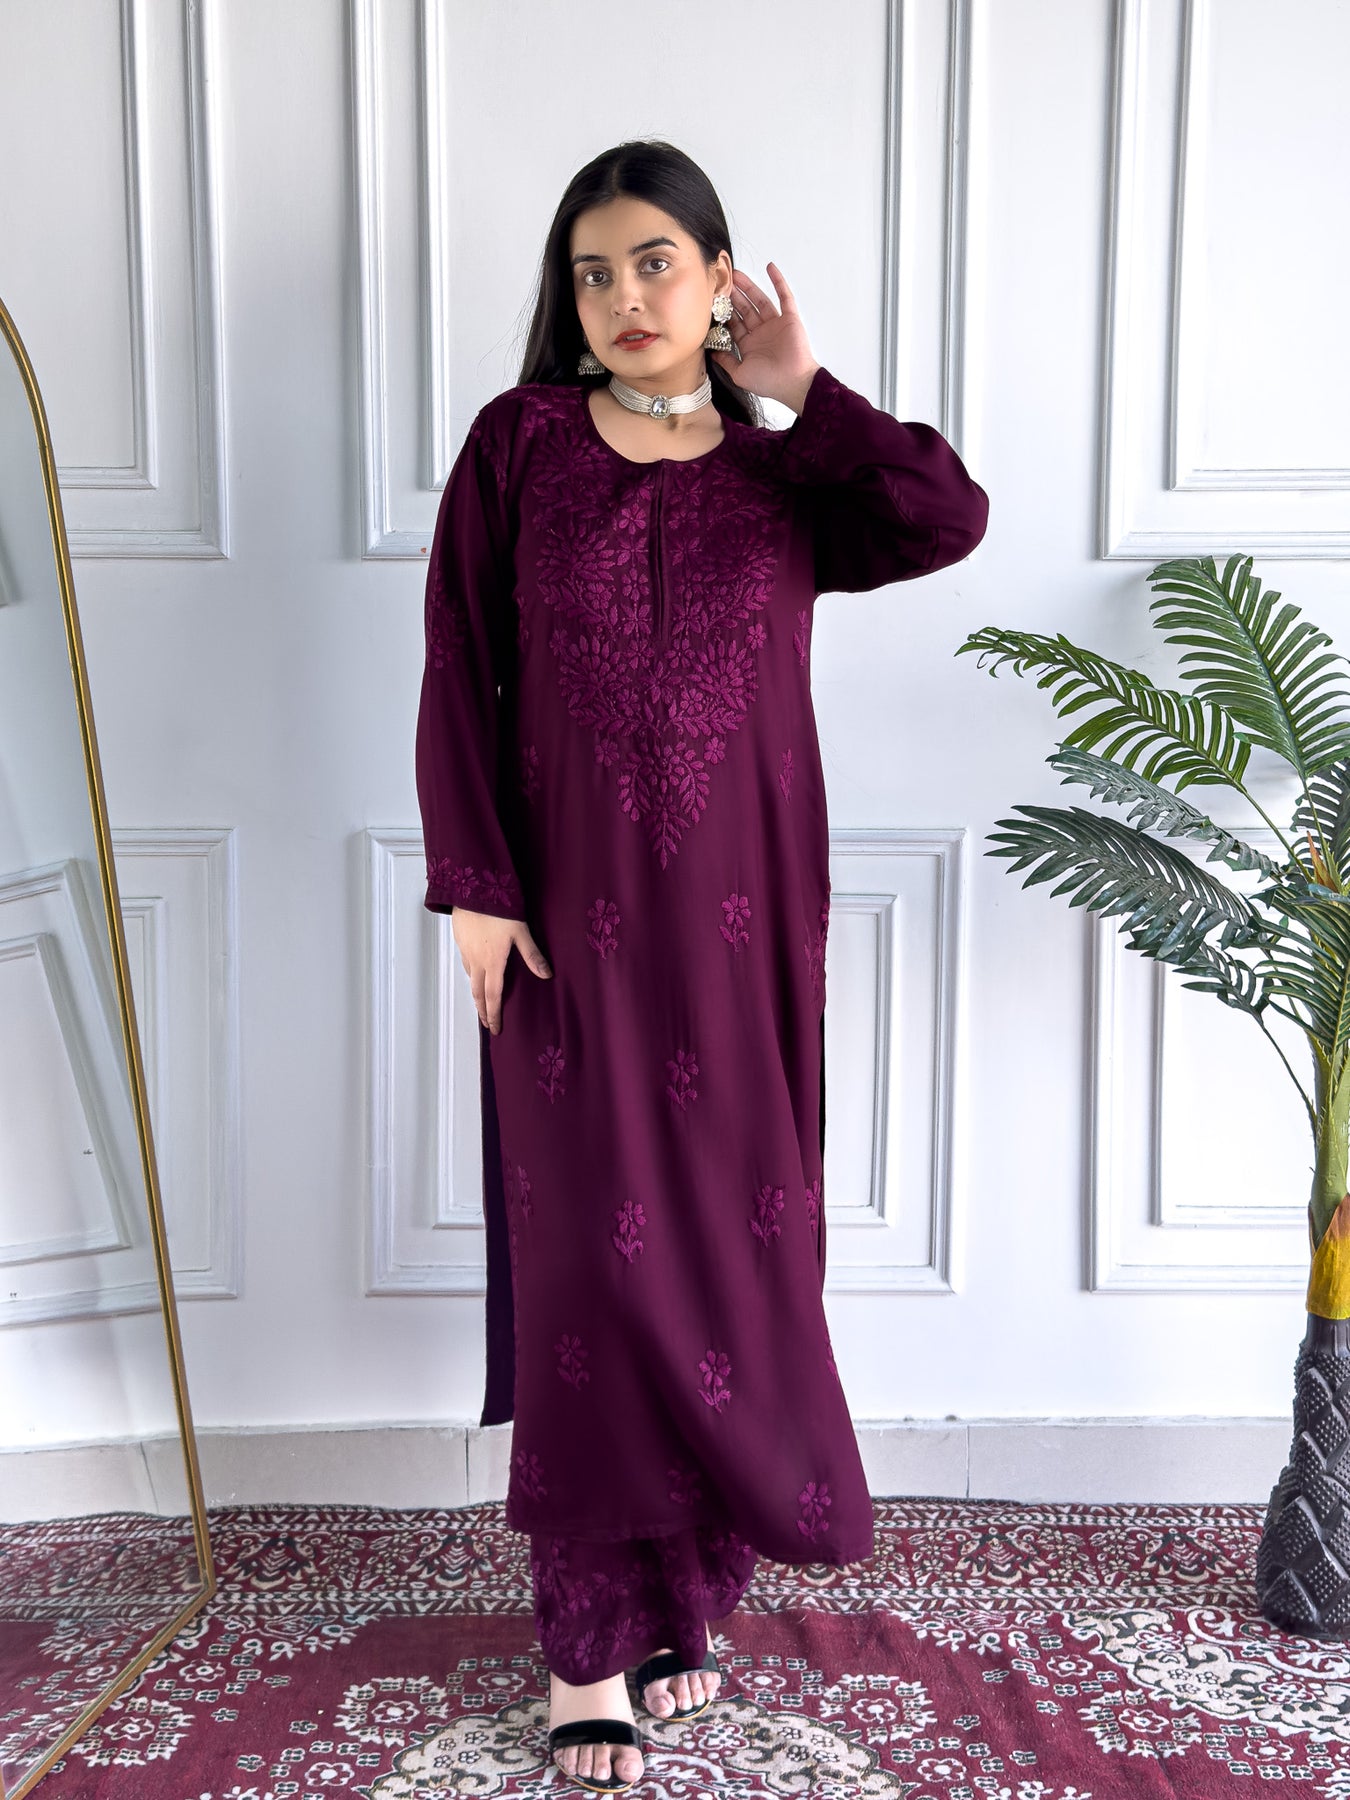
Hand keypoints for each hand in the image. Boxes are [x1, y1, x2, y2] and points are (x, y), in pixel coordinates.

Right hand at [452, 908, 552, 1033]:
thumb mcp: (520, 931)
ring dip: (475, 993)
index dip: (494, 1014)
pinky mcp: (460, 940)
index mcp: (493, 962)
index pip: (493, 996)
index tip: (495, 1028)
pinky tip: (475, 971)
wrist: (472, 888)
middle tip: (486, 1022)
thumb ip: (532, 954)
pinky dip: (471, 974)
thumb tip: (546, 974)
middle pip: (477, 992)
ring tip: (481, 1002)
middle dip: (482, 1009)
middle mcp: (476, 960)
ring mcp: (466, 950)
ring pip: (470, 978)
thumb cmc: (498, 908)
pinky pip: (465, 963)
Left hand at [709, 261, 820, 412]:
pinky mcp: (790, 318)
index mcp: (749, 345)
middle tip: (722, 281)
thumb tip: (711, 352)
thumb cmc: (768, 382)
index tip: (713, 300)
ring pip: (760, 300)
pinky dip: (778, 281)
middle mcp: (761, 333)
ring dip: (749, 287)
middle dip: (733, 296)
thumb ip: (726, 361)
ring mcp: (776, 324)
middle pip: (744, 309)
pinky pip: (785, 296)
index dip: (724, 312)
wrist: (792, 382)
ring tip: (736, 274)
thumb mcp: (739, 373)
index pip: (734, 324)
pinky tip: (770, 267)